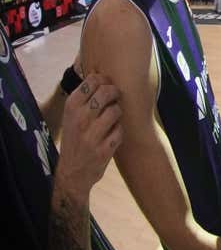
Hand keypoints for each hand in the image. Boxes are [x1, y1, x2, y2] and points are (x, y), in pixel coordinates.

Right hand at [55, 74, 122, 198]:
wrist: (72, 173)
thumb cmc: (74, 139)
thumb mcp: (71, 117)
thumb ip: (84, 98)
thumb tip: (103, 76)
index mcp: (70, 108)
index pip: (92, 81)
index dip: (104, 80)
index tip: (106, 85)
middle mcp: (79, 119)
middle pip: (107, 92)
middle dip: (115, 92)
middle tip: (115, 98)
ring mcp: (92, 135)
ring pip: (116, 110)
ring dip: (117, 112)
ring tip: (112, 118)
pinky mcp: (104, 149)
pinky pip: (120, 130)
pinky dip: (119, 131)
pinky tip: (112, 135)